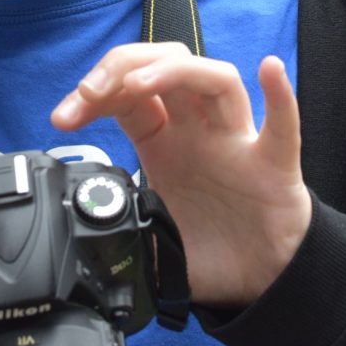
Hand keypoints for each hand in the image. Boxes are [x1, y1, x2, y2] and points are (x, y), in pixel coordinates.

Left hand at [51, 47, 310, 308]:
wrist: (261, 279)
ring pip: (214, 79)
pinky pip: (283, 125)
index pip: (126, 95)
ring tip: (139, 83)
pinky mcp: (275, 165)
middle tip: (88, 91)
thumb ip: (117, 234)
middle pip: (166, 66)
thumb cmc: (210, 247)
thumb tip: (84, 247)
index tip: (63, 117)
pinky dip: (280, 95)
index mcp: (164, 142)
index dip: (92, 96)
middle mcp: (198, 130)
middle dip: (122, 67)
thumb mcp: (146, 239)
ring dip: (174, 71)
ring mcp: (236, 142)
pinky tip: (270, 71)